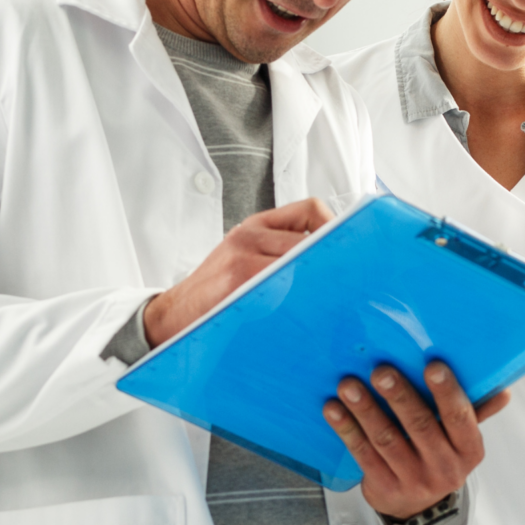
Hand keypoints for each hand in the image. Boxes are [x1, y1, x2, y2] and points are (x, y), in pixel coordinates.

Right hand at [142, 199, 333, 345]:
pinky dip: (296, 293)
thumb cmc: (216, 293)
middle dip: (332, 258)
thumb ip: (279, 253)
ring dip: (317, 278)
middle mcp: (250, 234)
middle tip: (350, 281)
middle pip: (311, 235)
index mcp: (256, 226)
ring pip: (299, 257)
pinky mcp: (237, 278)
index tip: (350, 251)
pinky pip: (281, 280)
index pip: (311, 209)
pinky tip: (301, 309)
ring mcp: (242, 255)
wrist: (174, 315)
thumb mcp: (244, 259)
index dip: (335, 227)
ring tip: (328, 299)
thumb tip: (331, 262)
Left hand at [321, 360, 506, 518]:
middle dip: (399, 396)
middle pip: (420, 427)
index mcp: (468, 450)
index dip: (447, 392)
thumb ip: (476, 412)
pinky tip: (333, 409)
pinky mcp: (383, 486)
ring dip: (366, 410)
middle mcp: (444, 467)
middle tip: (381, 371)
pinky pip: (362, 453)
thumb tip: (504, 392)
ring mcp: (412, 479)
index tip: (432, 366)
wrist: (418, 508)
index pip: (461, 418)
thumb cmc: (440, 457)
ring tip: (349, 385)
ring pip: (387, 440)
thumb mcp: (462, 440)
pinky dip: (346, 429)